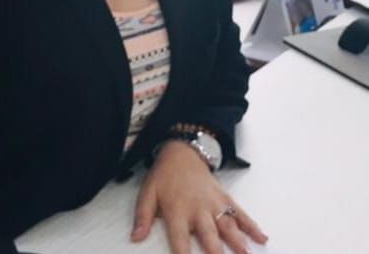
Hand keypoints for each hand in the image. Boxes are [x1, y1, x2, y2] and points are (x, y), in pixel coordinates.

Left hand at [131, 141, 267, 253]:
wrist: (181, 152)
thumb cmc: (164, 176)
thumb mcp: (148, 193)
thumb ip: (142, 216)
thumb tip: (135, 237)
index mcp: (177, 211)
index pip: (179, 240)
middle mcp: (198, 209)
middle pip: (209, 236)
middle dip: (216, 253)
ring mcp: (213, 203)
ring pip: (228, 225)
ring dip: (238, 242)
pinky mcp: (224, 197)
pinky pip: (239, 212)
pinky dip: (251, 225)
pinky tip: (262, 237)